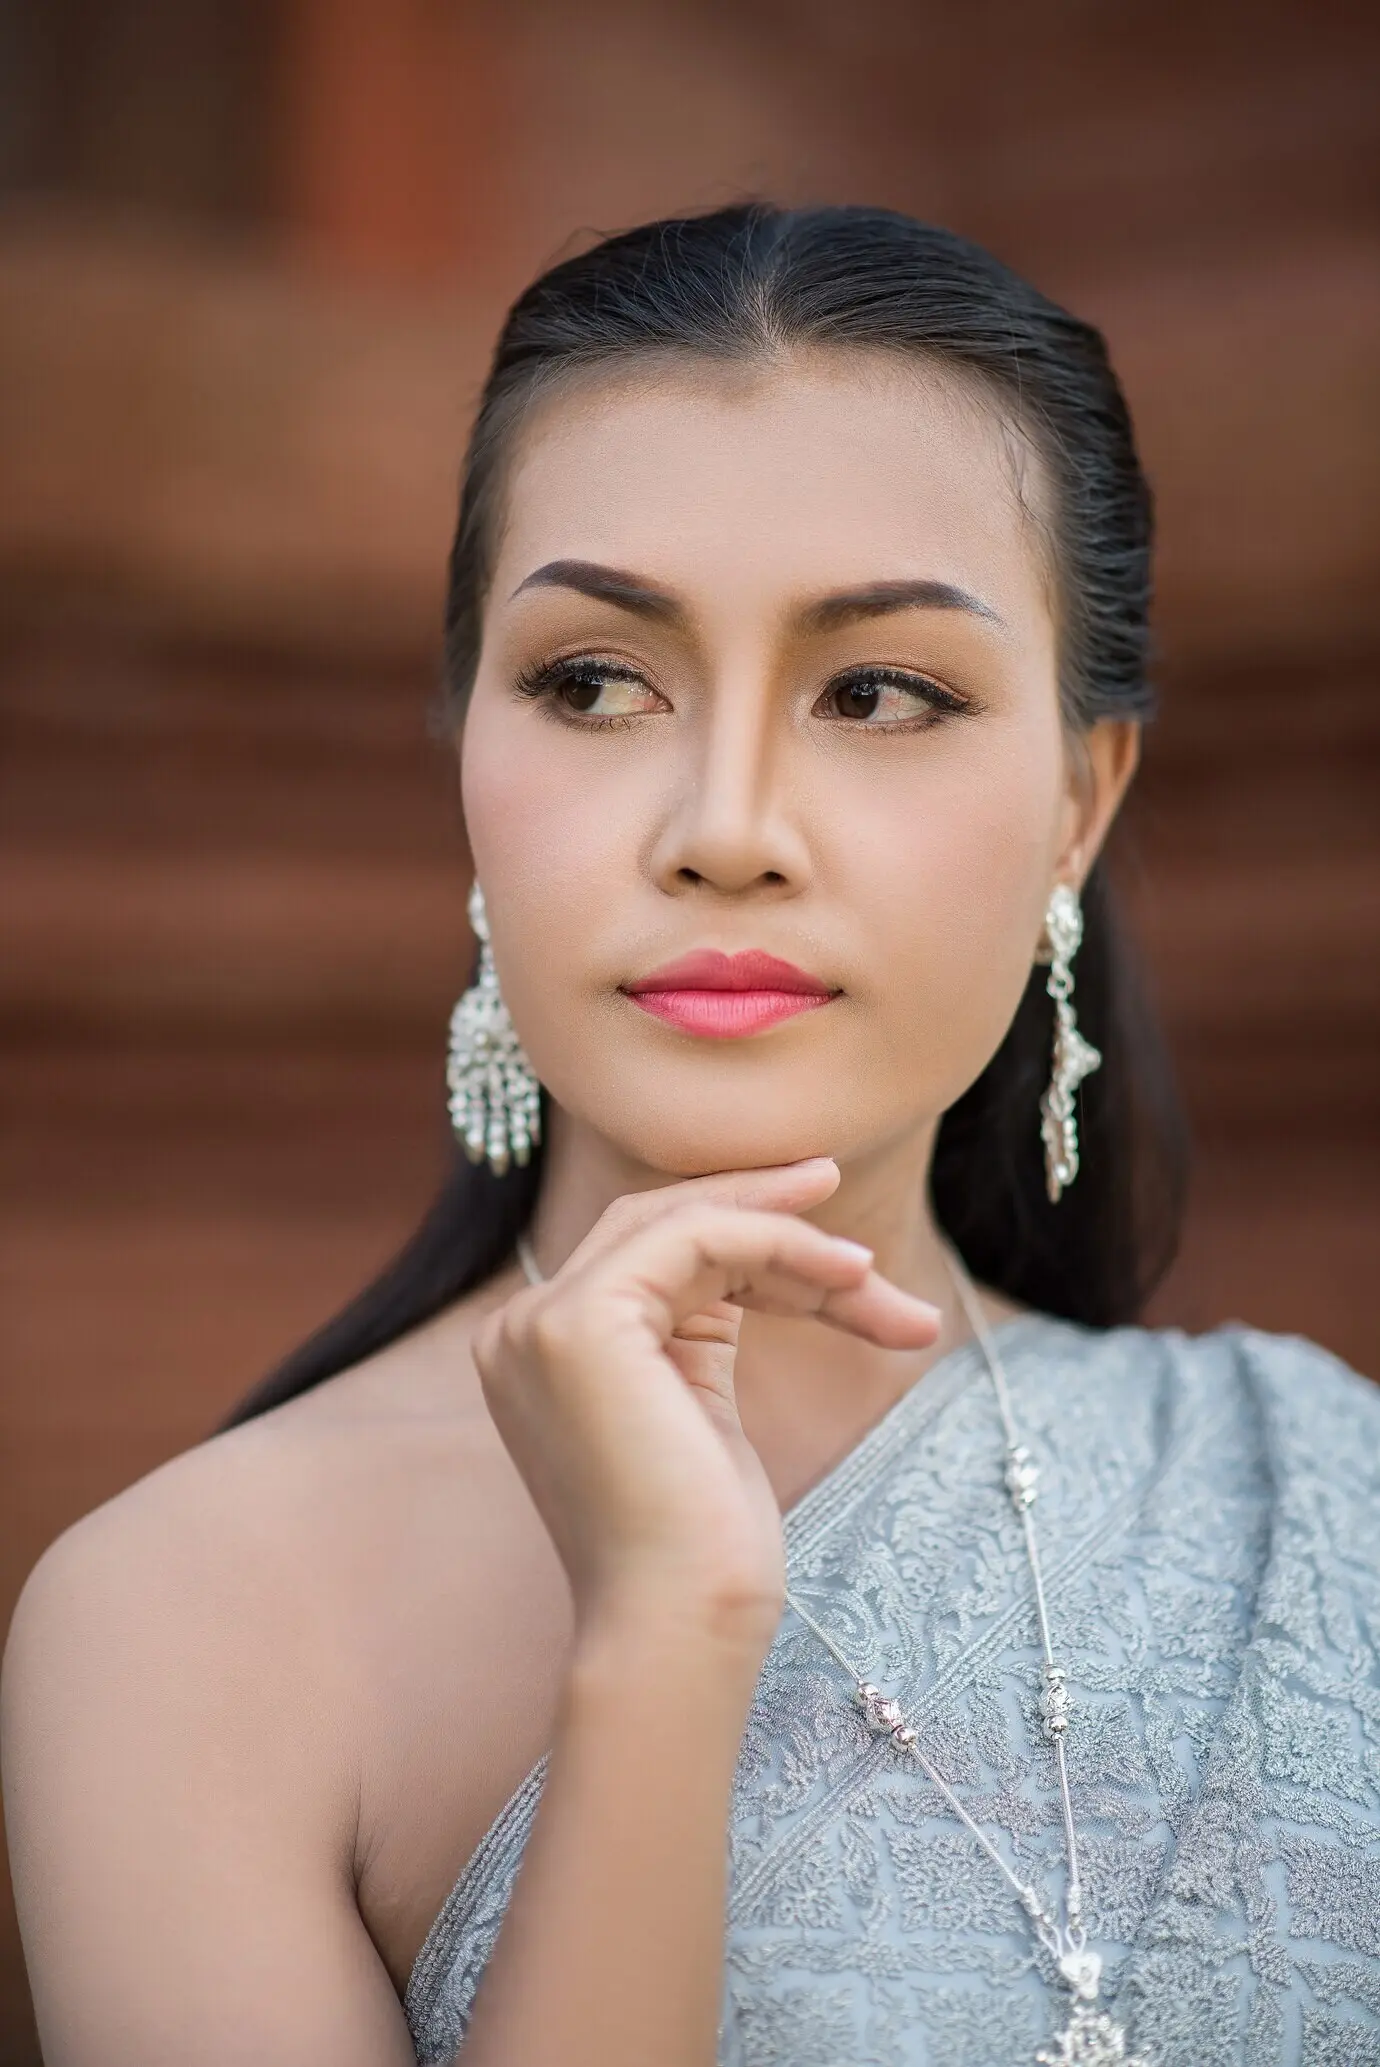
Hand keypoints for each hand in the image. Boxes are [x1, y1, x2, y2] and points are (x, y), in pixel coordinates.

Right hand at [472, 1160, 940, 1655]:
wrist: (678, 1626)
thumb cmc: (704, 1548)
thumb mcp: (702, 1409)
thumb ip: (706, 1327)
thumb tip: (788, 1252)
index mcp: (544, 1350)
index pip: (645, 1251)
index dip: (741, 1229)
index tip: (826, 1226)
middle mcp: (523, 1328)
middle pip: (658, 1221)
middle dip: (761, 1207)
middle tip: (837, 1179)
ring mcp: (541, 1322)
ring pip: (683, 1222)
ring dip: (790, 1237)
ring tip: (869, 1273)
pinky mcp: (580, 1323)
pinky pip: (698, 1239)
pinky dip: (781, 1244)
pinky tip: (850, 1276)